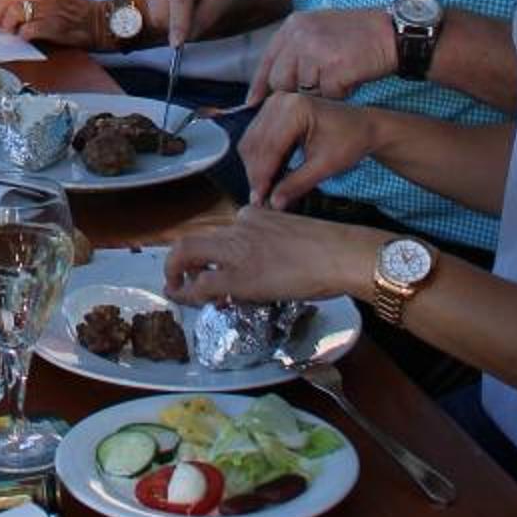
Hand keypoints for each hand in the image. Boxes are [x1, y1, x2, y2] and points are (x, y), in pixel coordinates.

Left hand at [0, 0, 109, 45]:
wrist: (98, 21)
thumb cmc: (74, 10)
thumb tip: (1, 5)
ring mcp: (47, 7)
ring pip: (13, 12)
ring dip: (7, 25)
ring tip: (11, 31)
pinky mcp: (52, 25)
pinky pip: (26, 30)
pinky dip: (21, 36)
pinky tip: (25, 38)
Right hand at [143, 0, 254, 51]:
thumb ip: (206, 17)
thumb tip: (187, 36)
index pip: (178, 0)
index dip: (177, 24)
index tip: (177, 45)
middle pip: (161, 14)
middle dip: (178, 25)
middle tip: (199, 15)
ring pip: (155, 17)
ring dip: (172, 22)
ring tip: (191, 7)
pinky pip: (153, 14)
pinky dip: (167, 16)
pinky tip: (180, 5)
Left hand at [163, 201, 369, 307]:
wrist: (341, 254)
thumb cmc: (330, 248)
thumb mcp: (291, 234)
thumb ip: (268, 243)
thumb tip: (259, 267)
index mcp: (253, 215)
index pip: (217, 233)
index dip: (205, 255)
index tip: (205, 268)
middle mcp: (238, 227)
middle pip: (191, 239)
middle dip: (175, 261)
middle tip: (175, 279)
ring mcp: (236, 250)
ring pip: (186, 254)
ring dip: (175, 274)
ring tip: (176, 291)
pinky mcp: (240, 276)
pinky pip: (202, 284)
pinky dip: (188, 294)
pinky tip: (187, 301)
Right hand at [239, 93, 374, 209]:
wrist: (363, 125)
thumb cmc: (350, 141)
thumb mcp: (326, 166)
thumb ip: (298, 183)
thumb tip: (274, 203)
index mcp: (295, 109)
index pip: (269, 147)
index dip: (262, 177)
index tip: (260, 201)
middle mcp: (280, 101)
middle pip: (255, 144)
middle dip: (256, 174)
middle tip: (260, 201)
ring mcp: (275, 103)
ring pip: (251, 141)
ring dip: (255, 167)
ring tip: (263, 191)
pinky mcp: (274, 110)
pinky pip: (257, 136)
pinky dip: (259, 158)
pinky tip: (267, 176)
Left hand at [246, 5, 397, 105]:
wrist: (392, 33)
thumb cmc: (359, 35)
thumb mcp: (320, 30)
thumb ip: (296, 50)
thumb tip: (274, 82)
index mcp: (294, 25)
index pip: (268, 60)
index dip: (259, 84)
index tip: (251, 103)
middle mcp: (300, 35)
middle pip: (281, 81)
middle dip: (297, 91)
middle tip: (320, 86)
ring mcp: (316, 50)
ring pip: (306, 91)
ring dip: (323, 92)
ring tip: (341, 76)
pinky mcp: (333, 67)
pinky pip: (329, 95)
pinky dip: (341, 93)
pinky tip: (352, 78)